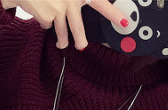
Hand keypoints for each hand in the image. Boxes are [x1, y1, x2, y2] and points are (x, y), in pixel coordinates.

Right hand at [1, 0, 127, 50]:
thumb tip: (80, 25)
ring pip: (63, 34)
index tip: (124, 23)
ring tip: (61, 44)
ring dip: (61, 41)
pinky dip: (45, 23)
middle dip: (80, 40)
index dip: (113, 13)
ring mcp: (60, 8)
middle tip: (82, 46)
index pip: (100, 4)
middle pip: (78, 28)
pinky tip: (43, 14)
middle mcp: (72, 0)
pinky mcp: (48, 16)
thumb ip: (77, 2)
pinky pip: (48, 26)